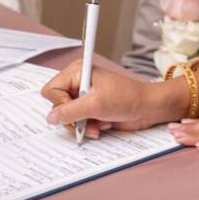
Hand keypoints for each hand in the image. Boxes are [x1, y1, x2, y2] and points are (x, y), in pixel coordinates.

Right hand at [41, 60, 167, 138]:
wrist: (148, 108)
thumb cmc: (127, 98)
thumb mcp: (96, 105)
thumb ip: (69, 111)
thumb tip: (50, 117)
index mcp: (78, 72)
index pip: (51, 90)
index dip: (60, 104)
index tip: (76, 109)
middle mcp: (78, 83)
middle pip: (57, 106)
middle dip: (73, 118)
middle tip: (88, 120)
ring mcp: (84, 97)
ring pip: (66, 117)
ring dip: (82, 125)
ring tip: (98, 125)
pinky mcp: (91, 109)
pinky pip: (78, 123)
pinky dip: (89, 127)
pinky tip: (102, 125)